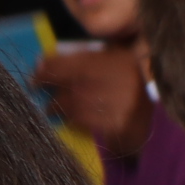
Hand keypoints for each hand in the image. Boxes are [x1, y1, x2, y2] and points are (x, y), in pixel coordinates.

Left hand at [35, 45, 151, 156]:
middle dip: (51, 80)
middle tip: (35, 85)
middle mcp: (125, 78)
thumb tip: (46, 61)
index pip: (83, 58)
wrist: (149, 126)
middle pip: (77, 77)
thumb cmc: (123, 94)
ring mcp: (124, 102)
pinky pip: (84, 118)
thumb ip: (86, 62)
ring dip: (57, 103)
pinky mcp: (118, 123)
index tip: (38, 66)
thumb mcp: (112, 70)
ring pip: (77, 99)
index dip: (56, 62)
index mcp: (123, 60)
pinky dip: (69, 116)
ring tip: (49, 106)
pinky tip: (63, 117)